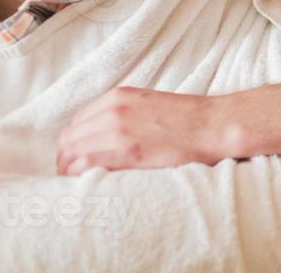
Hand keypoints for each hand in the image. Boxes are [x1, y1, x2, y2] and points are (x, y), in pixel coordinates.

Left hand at [56, 86, 241, 174]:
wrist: (214, 125)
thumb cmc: (187, 119)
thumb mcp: (147, 104)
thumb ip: (121, 114)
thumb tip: (100, 136)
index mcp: (118, 97)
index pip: (76, 123)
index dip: (72, 144)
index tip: (76, 158)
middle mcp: (113, 110)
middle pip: (69, 139)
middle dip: (66, 159)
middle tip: (72, 176)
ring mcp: (119, 130)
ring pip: (73, 152)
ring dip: (69, 170)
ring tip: (78, 184)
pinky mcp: (128, 151)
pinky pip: (88, 164)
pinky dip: (80, 175)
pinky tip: (86, 184)